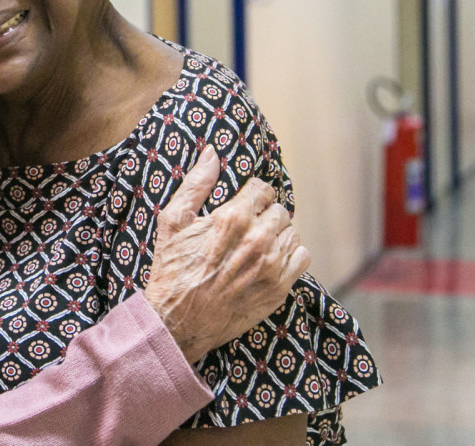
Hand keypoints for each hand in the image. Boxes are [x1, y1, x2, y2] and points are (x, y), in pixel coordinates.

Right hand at [144, 147, 309, 363]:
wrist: (178, 321)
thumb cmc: (172, 270)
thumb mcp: (173, 221)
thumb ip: (195, 184)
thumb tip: (212, 153)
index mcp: (232, 218)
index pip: (262, 189)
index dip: (251, 195)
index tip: (242, 204)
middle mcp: (257, 240)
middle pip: (280, 210)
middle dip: (265, 214)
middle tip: (247, 226)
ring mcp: (271, 266)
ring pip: (292, 232)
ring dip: (278, 234)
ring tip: (258, 244)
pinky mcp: (279, 288)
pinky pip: (302, 258)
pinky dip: (290, 254)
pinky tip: (271, 259)